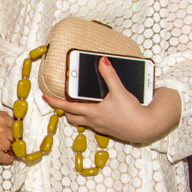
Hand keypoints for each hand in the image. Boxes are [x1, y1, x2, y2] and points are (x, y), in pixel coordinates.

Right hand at [0, 110, 13, 163]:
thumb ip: (0, 115)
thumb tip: (9, 119)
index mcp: (1, 119)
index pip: (15, 126)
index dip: (12, 130)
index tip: (9, 132)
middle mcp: (2, 131)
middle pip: (15, 137)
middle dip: (11, 139)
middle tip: (5, 140)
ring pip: (12, 148)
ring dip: (8, 149)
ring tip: (1, 148)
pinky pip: (8, 159)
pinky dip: (7, 158)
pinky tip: (4, 156)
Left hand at [42, 58, 178, 144]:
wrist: (145, 128)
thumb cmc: (132, 112)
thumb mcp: (120, 91)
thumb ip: (110, 75)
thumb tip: (102, 61)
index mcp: (93, 112)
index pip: (68, 107)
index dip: (55, 102)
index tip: (45, 98)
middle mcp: (94, 121)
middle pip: (72, 117)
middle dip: (64, 110)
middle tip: (59, 102)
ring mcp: (100, 127)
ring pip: (82, 122)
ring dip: (76, 114)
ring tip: (76, 105)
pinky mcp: (108, 130)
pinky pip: (92, 124)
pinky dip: (89, 117)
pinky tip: (96, 110)